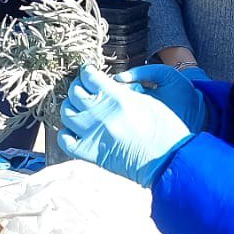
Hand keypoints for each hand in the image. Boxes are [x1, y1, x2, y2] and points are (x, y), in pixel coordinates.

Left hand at [57, 63, 191, 185]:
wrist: (168, 160)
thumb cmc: (165, 129)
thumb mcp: (148, 100)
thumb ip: (124, 92)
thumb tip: (110, 86)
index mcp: (116, 98)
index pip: (89, 77)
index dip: (87, 72)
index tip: (88, 72)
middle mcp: (100, 114)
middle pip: (75, 93)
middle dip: (78, 87)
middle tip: (83, 89)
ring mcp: (91, 134)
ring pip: (67, 113)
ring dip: (70, 107)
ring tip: (77, 107)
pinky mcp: (89, 153)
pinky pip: (66, 140)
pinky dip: (65, 133)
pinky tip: (72, 130)